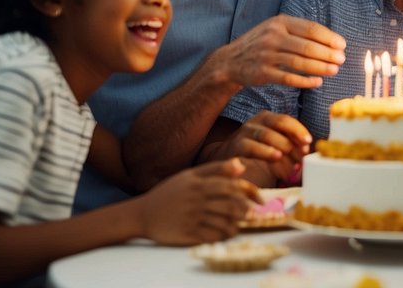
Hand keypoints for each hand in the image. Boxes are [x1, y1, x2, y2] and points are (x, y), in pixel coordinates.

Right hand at [137, 158, 257, 244]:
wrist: (142, 213)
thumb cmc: (170, 192)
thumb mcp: (190, 176)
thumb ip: (216, 169)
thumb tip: (241, 166)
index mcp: (198, 184)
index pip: (231, 186)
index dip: (249, 193)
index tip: (260, 199)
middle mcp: (196, 200)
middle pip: (230, 205)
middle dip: (245, 210)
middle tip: (252, 213)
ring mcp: (191, 217)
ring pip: (223, 222)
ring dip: (237, 224)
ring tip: (240, 224)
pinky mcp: (187, 233)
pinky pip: (212, 236)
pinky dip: (224, 235)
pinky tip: (228, 233)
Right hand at [213, 17, 345, 89]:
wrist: (230, 61)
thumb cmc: (261, 44)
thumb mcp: (275, 28)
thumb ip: (298, 31)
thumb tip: (330, 39)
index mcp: (279, 22)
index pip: (310, 28)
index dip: (329, 37)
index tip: (342, 45)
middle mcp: (272, 36)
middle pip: (307, 46)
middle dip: (328, 54)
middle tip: (342, 60)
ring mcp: (266, 55)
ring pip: (299, 63)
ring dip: (320, 68)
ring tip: (335, 71)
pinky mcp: (262, 73)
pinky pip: (288, 78)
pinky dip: (305, 81)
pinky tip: (317, 83)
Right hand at [216, 111, 310, 183]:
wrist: (228, 158)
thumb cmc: (257, 151)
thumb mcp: (274, 145)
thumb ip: (289, 146)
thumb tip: (306, 153)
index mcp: (268, 118)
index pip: (286, 120)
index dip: (299, 131)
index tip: (308, 143)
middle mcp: (256, 122)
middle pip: (278, 123)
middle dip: (292, 138)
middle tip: (301, 155)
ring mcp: (244, 132)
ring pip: (265, 135)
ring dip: (280, 147)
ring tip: (287, 158)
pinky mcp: (234, 146)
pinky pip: (249, 147)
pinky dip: (264, 152)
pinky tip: (275, 157)